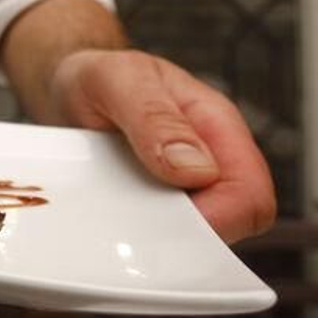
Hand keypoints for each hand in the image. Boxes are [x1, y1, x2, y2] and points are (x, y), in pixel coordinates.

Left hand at [47, 48, 276, 243]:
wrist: (66, 88)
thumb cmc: (100, 78)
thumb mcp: (119, 79)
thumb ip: (154, 116)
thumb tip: (197, 169)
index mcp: (217, 127)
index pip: (251, 195)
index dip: (217, 217)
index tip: (165, 216)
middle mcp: (213, 162)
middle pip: (233, 226)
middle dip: (187, 233)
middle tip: (132, 217)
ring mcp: (188, 189)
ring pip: (199, 239)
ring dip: (159, 237)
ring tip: (115, 212)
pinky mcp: (160, 207)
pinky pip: (165, 239)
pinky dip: (140, 237)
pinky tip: (111, 219)